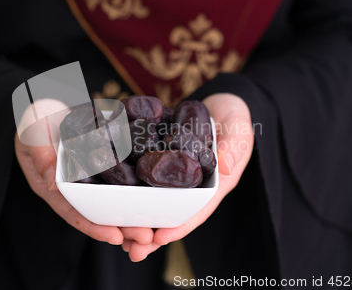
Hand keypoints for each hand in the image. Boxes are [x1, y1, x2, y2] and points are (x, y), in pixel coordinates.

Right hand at [14, 99, 153, 250]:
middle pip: (98, 211)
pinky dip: (134, 187)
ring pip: (111, 199)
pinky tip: (153, 194)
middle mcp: (72, 185)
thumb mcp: (33, 133)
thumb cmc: (34, 116)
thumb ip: (42, 156)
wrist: (47, 100)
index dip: (94, 226)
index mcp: (52, 185)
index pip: (73, 212)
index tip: (116, 237)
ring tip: (156, 224)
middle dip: (122, 226)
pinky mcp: (101, 161)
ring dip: (132, 212)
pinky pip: (118, 177)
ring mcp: (87, 174)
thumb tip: (54, 183)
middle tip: (147, 236)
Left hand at [122, 93, 253, 259]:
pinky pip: (146, 179)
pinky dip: (132, 189)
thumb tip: (225, 169)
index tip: (159, 239)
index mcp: (214, 184)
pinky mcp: (163, 163)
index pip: (198, 210)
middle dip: (154, 233)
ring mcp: (177, 176)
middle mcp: (194, 185)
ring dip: (140, 219)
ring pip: (157, 202)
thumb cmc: (234, 116)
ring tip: (118, 235)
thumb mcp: (238, 129)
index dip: (180, 226)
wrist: (221, 102)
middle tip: (131, 249)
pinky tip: (114, 197)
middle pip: (173, 214)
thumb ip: (233, 147)